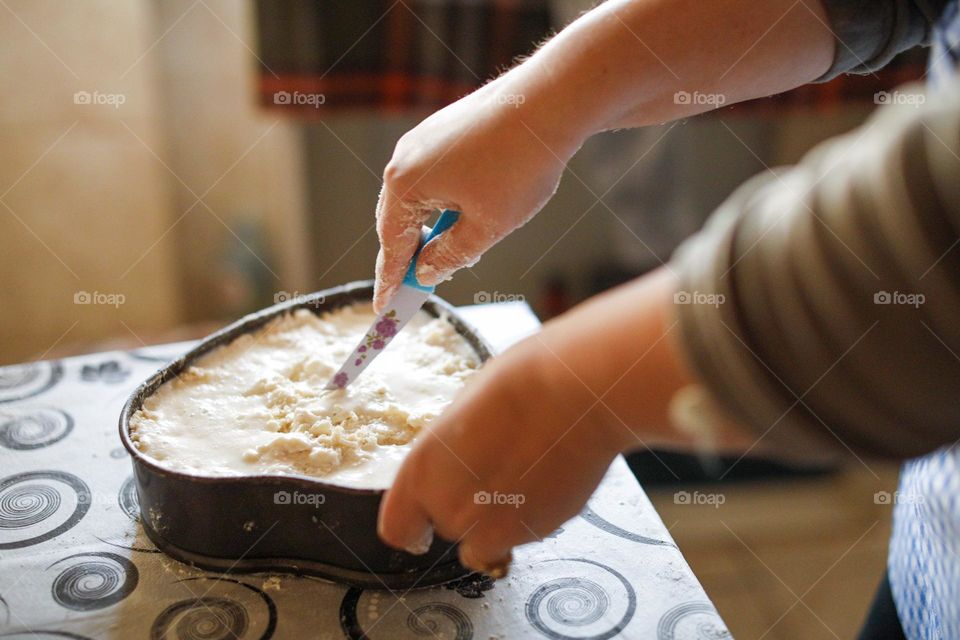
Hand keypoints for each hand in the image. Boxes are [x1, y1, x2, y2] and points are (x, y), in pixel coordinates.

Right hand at [372, 74, 587, 311]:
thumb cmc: (519, 166)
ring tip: (443, 254)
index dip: (390, 282)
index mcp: (405, 185)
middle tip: (414, 288)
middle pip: (397, 220)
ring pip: (418, 197)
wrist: (550, 102)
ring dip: (427, 228)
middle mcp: (405, 158)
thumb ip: (450, 255)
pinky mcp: (445, 128)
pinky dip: (441, 203)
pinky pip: (433, 176)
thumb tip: (426, 270)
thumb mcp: (486, 228)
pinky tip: (463, 215)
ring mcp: (423, 138)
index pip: (391, 246)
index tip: (385, 309)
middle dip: (407, 255)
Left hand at [376, 334, 625, 573]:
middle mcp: (449, 508)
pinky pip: (521, 536)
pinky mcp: (533, 533)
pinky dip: (530, 518)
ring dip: (497, 519)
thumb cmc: (520, 384)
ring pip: (484, 541)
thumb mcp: (463, 410)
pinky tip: (545, 479)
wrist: (574, 394)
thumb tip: (460, 461)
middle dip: (466, 506)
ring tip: (523, 476)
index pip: (398, 528)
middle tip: (494, 469)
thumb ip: (450, 452)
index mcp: (422, 471)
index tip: (426, 517)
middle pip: (447, 527)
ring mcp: (492, 527)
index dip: (415, 522)